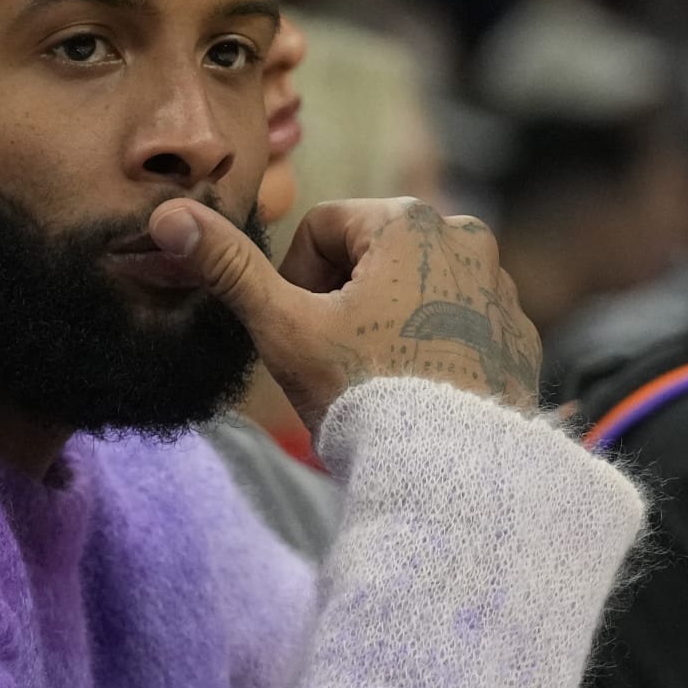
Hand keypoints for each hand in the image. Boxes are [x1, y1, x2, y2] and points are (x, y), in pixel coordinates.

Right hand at [149, 197, 540, 428]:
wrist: (448, 472)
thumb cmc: (364, 393)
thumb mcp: (283, 328)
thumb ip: (228, 266)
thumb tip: (169, 215)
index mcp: (408, 221)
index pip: (321, 229)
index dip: (295, 281)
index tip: (300, 332)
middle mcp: (465, 238)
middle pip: (369, 255)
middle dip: (343, 299)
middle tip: (334, 359)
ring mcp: (498, 287)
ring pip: (412, 288)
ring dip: (386, 319)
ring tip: (376, 377)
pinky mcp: (517, 333)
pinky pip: (457, 323)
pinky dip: (432, 345)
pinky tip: (417, 390)